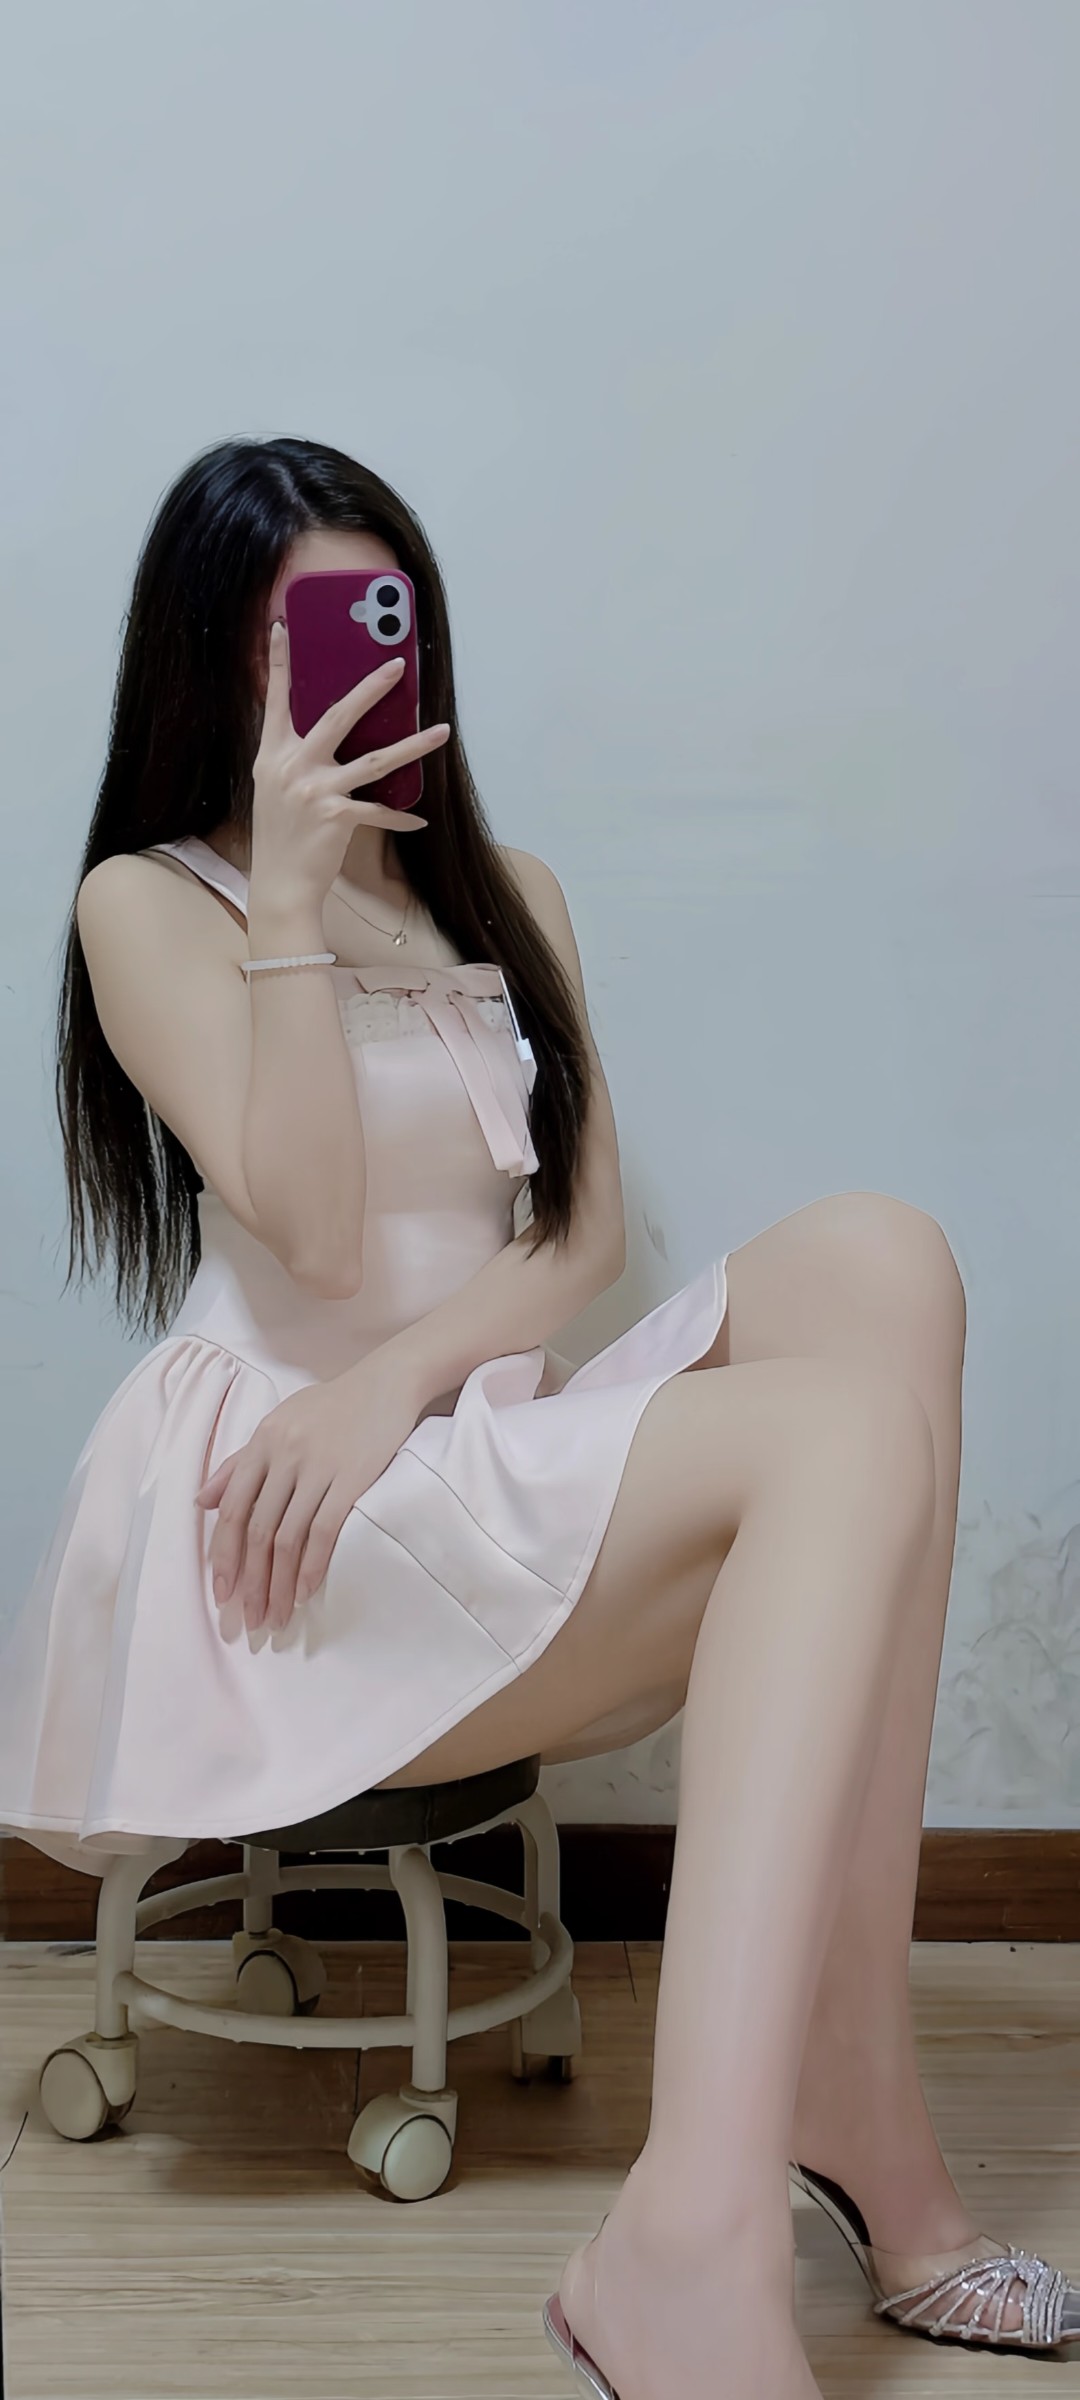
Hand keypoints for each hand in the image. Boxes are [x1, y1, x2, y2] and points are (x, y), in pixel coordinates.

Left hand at [195, 1351, 423, 1635]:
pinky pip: (324, 1531)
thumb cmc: (332, 1405)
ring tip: (277, 1616)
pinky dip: (312, 1567)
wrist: (387, 1382)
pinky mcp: (351, 1478)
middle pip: (258, 1531)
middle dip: (251, 1582)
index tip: (222, 1593)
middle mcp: (284, 1455)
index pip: (234, 1510)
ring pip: (288, 1538)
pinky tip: (306, 1592)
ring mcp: (318, 1467)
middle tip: (250, 1619)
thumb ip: (240, 1463)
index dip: (224, 1555)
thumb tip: (203, 1501)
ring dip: (280, 1584)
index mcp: (262, 1442)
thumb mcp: (279, 1422)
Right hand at [250, 618, 449, 908]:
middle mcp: (291, 766)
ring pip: (375, 760)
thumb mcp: (275, 789)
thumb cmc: (280, 838)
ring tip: (441, 731)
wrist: (279, 885)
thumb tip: (329, 736)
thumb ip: (296, 759)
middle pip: (338, 717)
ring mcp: (314, 789)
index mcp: (271, 755)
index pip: (275, 700)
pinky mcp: (335, 815)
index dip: (277, 663)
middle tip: (397, 665)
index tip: (281, 628)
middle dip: (371, 688)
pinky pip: (378, 810)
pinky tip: (419, 819)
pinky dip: (400, 817)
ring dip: (413, 745)